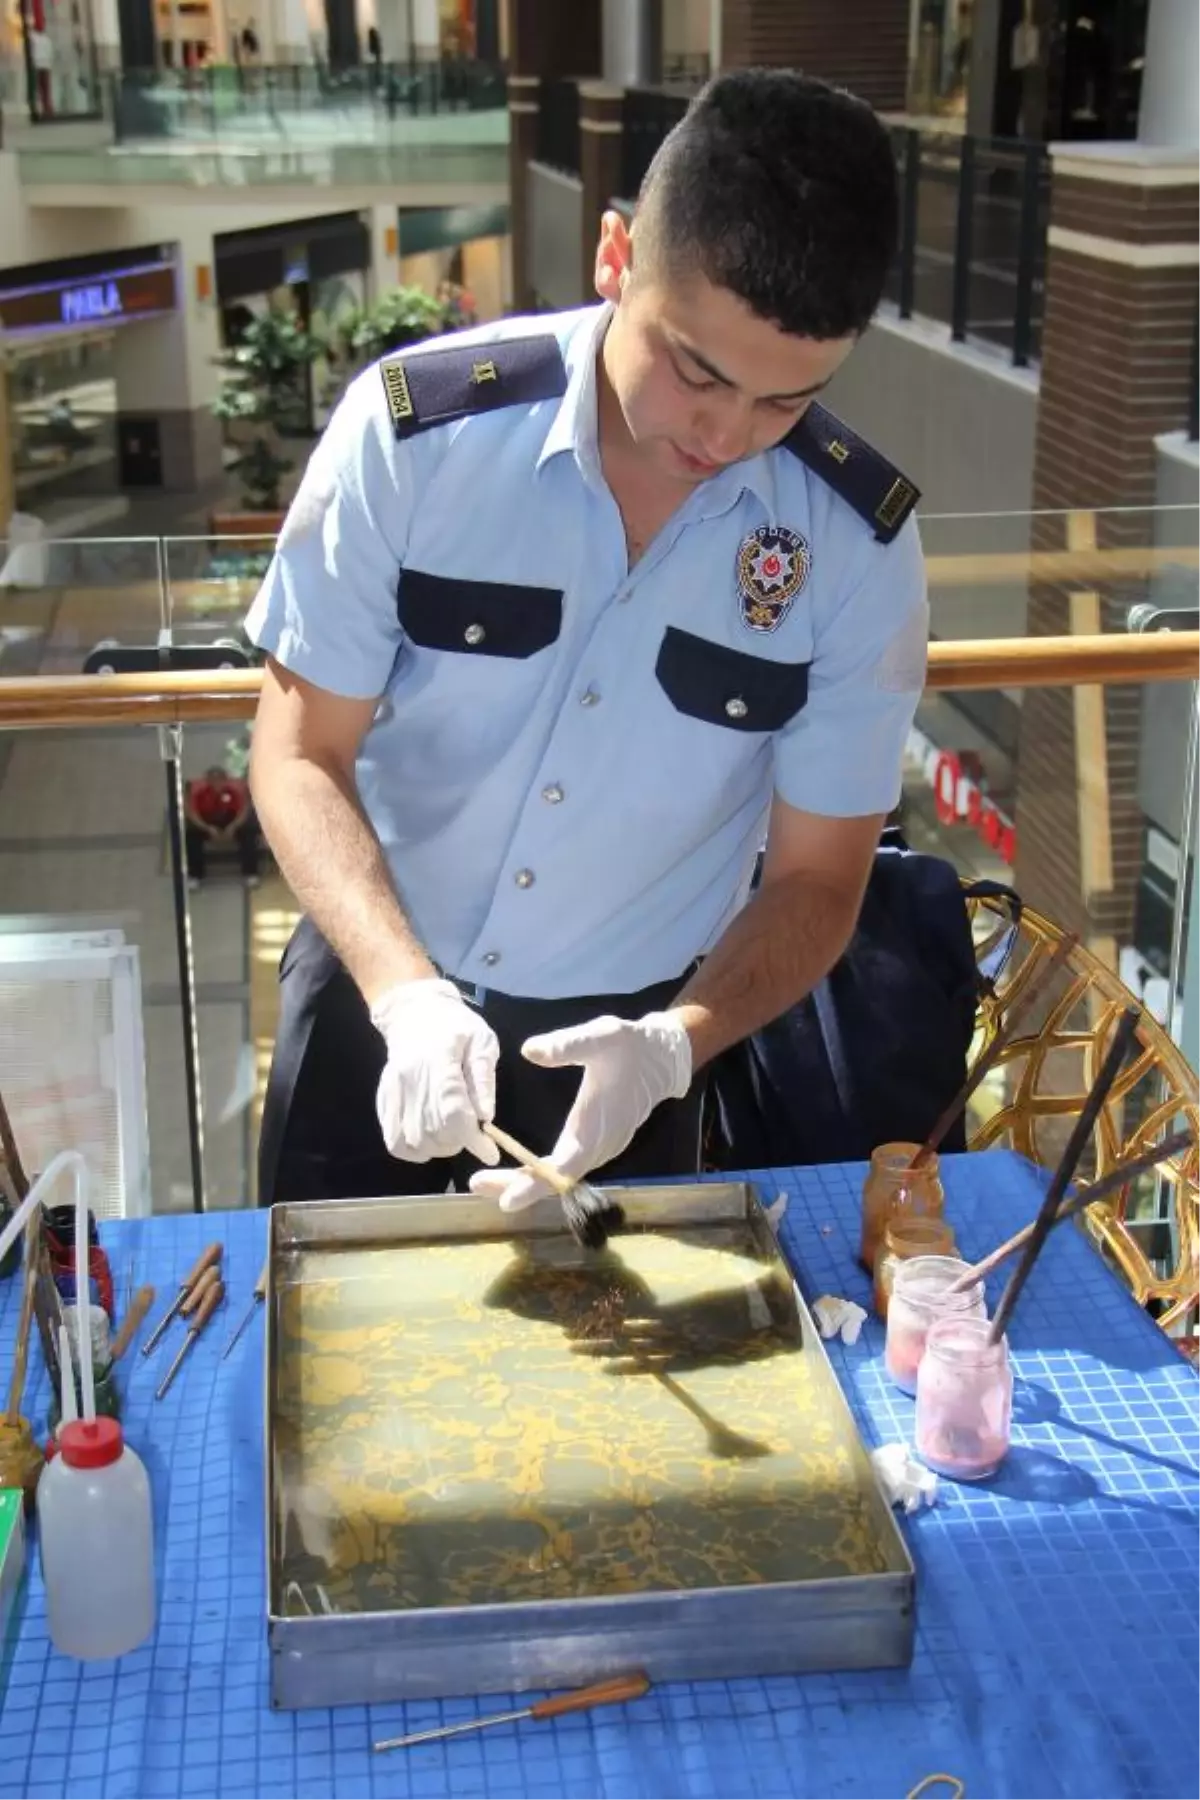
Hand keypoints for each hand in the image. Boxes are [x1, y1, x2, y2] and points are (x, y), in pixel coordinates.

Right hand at [370, 979, 500, 1164]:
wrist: (413, 1011)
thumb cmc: (455, 1025)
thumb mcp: (481, 1041)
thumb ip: (483, 1078)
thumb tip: (486, 1116)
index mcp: (439, 1062)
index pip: (453, 1112)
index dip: (473, 1138)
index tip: (491, 1151)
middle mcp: (411, 1080)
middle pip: (432, 1131)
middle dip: (458, 1141)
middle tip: (472, 1132)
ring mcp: (393, 1092)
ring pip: (412, 1141)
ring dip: (437, 1148)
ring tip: (452, 1135)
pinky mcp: (383, 1100)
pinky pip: (393, 1140)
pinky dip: (413, 1150)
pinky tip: (429, 1141)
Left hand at [469, 1010, 691, 1211]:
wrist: (663, 1057)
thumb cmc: (631, 1045)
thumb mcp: (602, 1035)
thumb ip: (567, 1043)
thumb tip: (529, 1051)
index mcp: (597, 1126)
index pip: (564, 1167)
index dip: (535, 1184)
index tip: (507, 1199)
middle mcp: (599, 1145)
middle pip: (557, 1179)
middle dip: (519, 1186)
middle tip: (478, 1185)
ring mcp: (600, 1147)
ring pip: (561, 1176)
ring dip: (527, 1181)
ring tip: (488, 1182)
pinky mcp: (598, 1143)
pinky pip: (568, 1166)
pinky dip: (541, 1173)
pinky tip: (520, 1171)